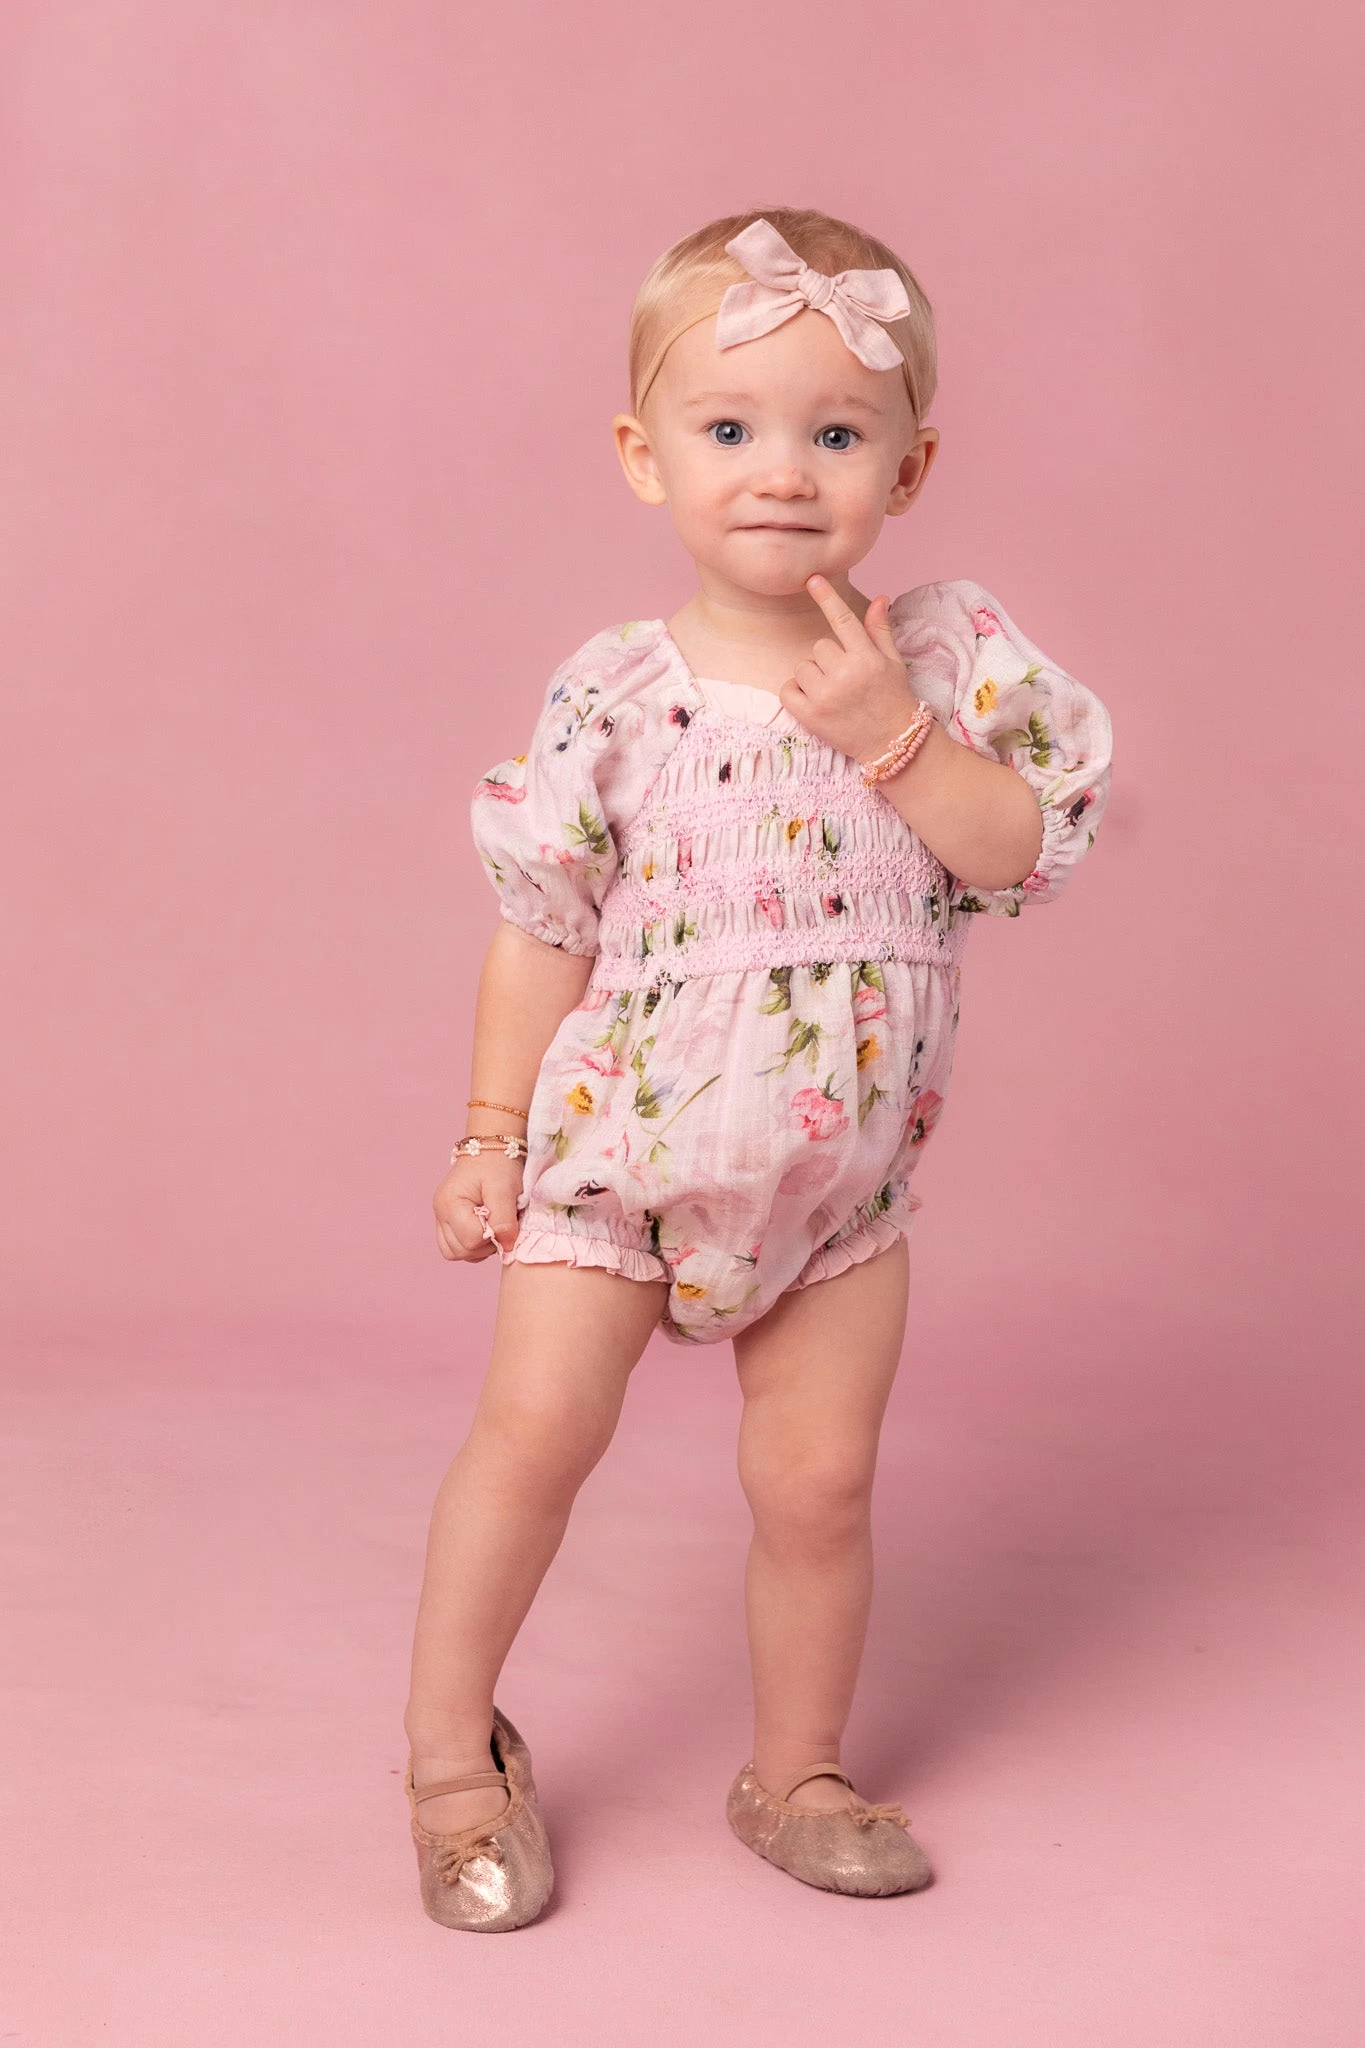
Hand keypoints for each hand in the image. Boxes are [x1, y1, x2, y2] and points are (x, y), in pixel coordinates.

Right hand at [433, 1152, 523, 1261]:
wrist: (490, 1149)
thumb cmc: (497, 1165)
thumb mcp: (504, 1189)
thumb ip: (504, 1220)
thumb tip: (506, 1246)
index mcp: (449, 1203)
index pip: (471, 1239)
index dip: (493, 1236)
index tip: (506, 1219)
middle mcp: (440, 1213)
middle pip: (461, 1251)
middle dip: (486, 1243)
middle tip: (500, 1222)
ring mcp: (440, 1218)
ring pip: (457, 1253)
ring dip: (479, 1247)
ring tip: (492, 1225)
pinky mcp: (447, 1222)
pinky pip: (457, 1248)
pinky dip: (473, 1245)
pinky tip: (485, 1228)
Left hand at [780, 574, 922, 763]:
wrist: (892, 743)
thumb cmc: (893, 699)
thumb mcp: (893, 662)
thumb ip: (879, 630)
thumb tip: (879, 597)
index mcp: (866, 658)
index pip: (843, 620)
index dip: (827, 598)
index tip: (812, 578)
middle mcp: (845, 675)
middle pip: (819, 646)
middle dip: (829, 659)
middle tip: (846, 678)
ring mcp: (826, 696)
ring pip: (803, 666)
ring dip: (813, 676)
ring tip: (833, 693)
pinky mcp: (810, 716)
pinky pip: (787, 689)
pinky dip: (796, 693)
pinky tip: (815, 702)